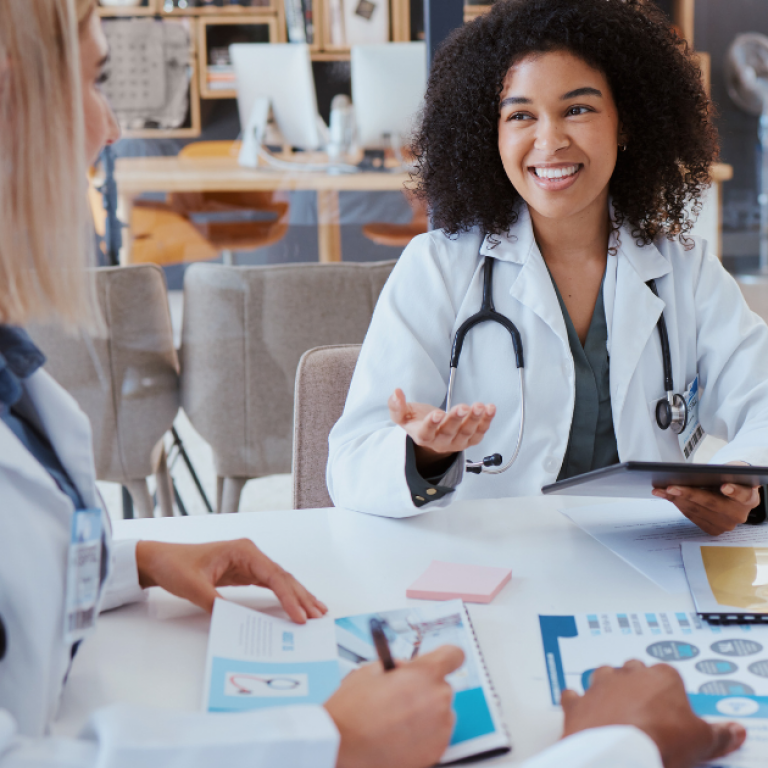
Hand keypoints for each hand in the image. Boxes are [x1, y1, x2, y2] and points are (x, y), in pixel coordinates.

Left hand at [135, 539, 326, 621]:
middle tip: (319, 614)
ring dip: (298, 596)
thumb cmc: (176, 565)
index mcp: (243, 550)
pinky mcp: (245, 574)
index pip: (273, 575)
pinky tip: (295, 605)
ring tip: (317, 610)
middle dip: (302, 596)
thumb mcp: (193, 586)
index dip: (289, 596)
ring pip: (280, 581)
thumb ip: (216, 602)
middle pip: (283, 577)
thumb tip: (235, 621)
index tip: (300, 615)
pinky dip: (284, 596)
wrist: (160, 560)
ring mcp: (249, 564)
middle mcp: (251, 555)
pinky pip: (270, 586)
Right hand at [324, 645, 463, 767]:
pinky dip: (424, 733)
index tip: (440, 661)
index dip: (445, 656)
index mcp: (424, 673)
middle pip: (442, 685)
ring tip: (397, 719)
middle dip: (424, 688)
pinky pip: (437, 733)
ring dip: (425, 711)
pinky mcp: (437, 750)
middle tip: (401, 696)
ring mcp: (440, 726)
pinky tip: (400, 734)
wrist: (342, 746)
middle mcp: (438, 698)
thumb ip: (397, 665)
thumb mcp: (370, 670)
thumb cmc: (352, 710)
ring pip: (440, 710)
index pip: (454, 655)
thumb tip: (407, 668)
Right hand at [388, 388, 495, 472]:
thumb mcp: (402, 415)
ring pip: (467, 433)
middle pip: (449, 432)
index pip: (425, 433)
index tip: (436, 414)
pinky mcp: (469, 440)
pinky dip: (486, 421)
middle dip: (457, 419)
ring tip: (480, 406)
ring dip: (475, 420)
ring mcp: (457, 442)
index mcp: (422, 436)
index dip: (431, 424)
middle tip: (463, 407)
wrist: (432, 433)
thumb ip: (396, 406)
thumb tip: (396, 392)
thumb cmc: (417, 421)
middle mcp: (440, 442)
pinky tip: (490, 409)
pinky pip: (480, 433)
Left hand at [561, 661, 745, 767]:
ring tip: (616, 708)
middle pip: (634, 670)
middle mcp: (628, 674)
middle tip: (645, 709)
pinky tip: (581, 711)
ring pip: (603, 676)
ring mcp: (599, 685)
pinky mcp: (578, 701)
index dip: (670, 694)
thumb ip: (719, 734)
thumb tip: (733, 731)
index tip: (672, 709)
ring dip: (607, 688)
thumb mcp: (701, 742)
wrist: (618, 754)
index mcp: (661, 676)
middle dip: (638, 685)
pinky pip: (574, 696)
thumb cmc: (660, 741)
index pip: (667, 676)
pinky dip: (577, 703)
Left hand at [652, 461, 759, 534]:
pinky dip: (678, 504)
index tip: (724, 486)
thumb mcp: (731, 469)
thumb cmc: (730, 478)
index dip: (734, 491)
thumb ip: (724, 471)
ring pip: (697, 511)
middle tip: (671, 487)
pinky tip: (666, 495)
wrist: (732, 492)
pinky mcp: (713, 530)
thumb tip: (698, 472)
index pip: (743, 495)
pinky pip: (692, 516)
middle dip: (689, 494)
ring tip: (661, 489)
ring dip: (676, 499)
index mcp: (749, 498)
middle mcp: (739, 514)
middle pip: (712, 503)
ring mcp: (726, 524)